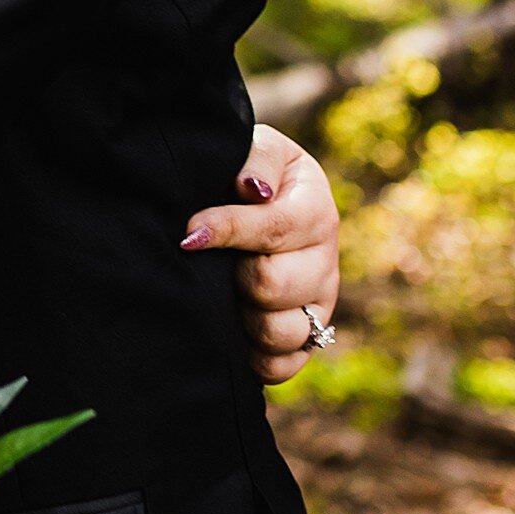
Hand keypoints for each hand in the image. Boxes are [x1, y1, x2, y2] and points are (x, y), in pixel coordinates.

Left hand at [183, 123, 341, 386]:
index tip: (189, 234)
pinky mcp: (307, 339)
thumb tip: (252, 191)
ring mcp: (319, 304)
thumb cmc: (249, 173)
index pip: (274, 230)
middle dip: (234, 274)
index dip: (226, 231)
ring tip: (229, 292)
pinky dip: (255, 356)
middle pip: (273, 285)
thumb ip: (256, 161)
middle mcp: (325, 261)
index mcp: (315, 210)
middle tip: (218, 262)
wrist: (257, 200)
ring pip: (279, 330)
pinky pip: (282, 366)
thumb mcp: (257, 148)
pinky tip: (236, 330)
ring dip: (243, 316)